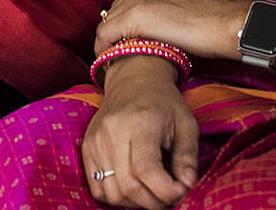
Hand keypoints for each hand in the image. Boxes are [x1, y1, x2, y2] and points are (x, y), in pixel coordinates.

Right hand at [83, 56, 198, 208]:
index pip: (147, 171)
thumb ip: (188, 157)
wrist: (133, 79)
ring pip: (112, 193)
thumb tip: (187, 187)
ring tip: (152, 191)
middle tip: (170, 195)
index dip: (166, 191)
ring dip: (135, 203)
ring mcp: (96, 141)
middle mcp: (112, 132)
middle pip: (129, 187)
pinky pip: (97, 189)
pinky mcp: (87, 148)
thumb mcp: (186, 124)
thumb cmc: (164, 102)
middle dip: (154, 202)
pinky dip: (116, 196)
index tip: (181, 190)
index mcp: (139, 123)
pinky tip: (133, 186)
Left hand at [97, 0, 240, 59]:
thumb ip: (171, 12)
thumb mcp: (189, 7)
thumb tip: (166, 32)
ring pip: (108, 22)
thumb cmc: (215, 22)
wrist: (225, 24)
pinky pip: (105, 35)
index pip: (131, 1)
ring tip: (113, 62)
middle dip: (117, 32)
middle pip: (116, 10)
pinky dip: (103, 50)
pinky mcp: (133, 16)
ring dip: (109, 43)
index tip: (129, 40)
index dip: (128, 23)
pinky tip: (107, 64)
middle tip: (119, 54)